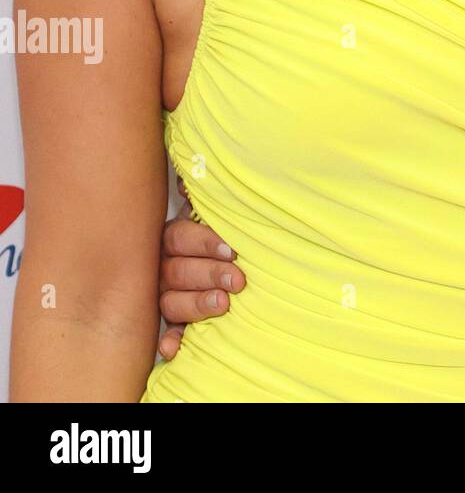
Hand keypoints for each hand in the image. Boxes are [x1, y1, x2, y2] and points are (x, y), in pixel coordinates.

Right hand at [156, 181, 243, 360]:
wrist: (229, 255)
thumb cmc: (223, 228)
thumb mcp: (214, 208)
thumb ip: (202, 195)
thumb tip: (189, 177)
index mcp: (173, 236)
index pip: (180, 237)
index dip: (205, 243)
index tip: (232, 250)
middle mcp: (163, 264)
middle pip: (176, 270)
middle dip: (209, 274)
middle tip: (238, 280)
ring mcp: (164, 292)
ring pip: (170, 300)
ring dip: (195, 304)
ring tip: (223, 304)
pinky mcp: (170, 318)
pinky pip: (165, 330)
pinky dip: (170, 339)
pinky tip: (173, 349)